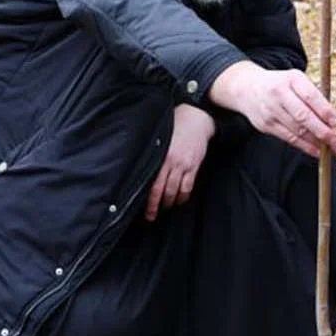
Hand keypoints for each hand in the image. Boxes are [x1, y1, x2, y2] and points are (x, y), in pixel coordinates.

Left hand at [146, 104, 213, 220]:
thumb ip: (152, 153)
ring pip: (174, 191)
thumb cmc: (175, 126)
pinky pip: (188, 187)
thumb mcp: (160, 138)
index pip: (151, 183)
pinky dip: (183, 196)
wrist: (196, 119)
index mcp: (160, 156)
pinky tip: (179, 199)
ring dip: (169, 202)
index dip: (147, 199)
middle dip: (155, 206)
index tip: (143, 209)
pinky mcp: (194, 166)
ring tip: (165, 207)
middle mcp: (171, 162)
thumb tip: (139, 169)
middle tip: (151, 216)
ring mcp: (183, 165)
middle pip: (161, 190)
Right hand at [207, 60, 335, 157]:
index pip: (310, 96)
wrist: (247, 88)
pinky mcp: (266, 125)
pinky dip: (305, 146)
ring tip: (331, 148)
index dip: (325, 111)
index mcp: (291, 79)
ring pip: (297, 130)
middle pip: (303, 116)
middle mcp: (279, 93)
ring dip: (316, 142)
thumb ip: (313, 96)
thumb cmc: (281, 84)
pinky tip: (317, 151)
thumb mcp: (296, 80)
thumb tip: (333, 120)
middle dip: (323, 132)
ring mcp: (270, 110)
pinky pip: (289, 138)